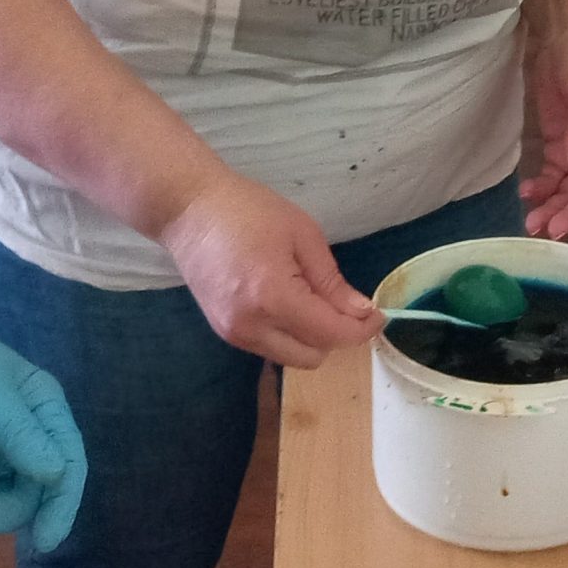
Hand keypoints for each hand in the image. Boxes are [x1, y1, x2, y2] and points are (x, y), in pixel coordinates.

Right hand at [160, 173, 379, 367]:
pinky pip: (271, 347)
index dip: (362, 329)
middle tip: (345, 303)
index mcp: (274, 298)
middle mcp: (252, 327)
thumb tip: (360, 312)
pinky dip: (289, 334)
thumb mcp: (302, 234)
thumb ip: (331, 280)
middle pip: (313, 356)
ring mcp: (233, 334)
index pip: (331, 333)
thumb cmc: (248, 210)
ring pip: (292, 357)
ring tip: (312, 298)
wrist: (188, 210)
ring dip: (312, 337)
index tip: (379, 314)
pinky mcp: (224, 332)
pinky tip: (288, 302)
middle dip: (337, 335)